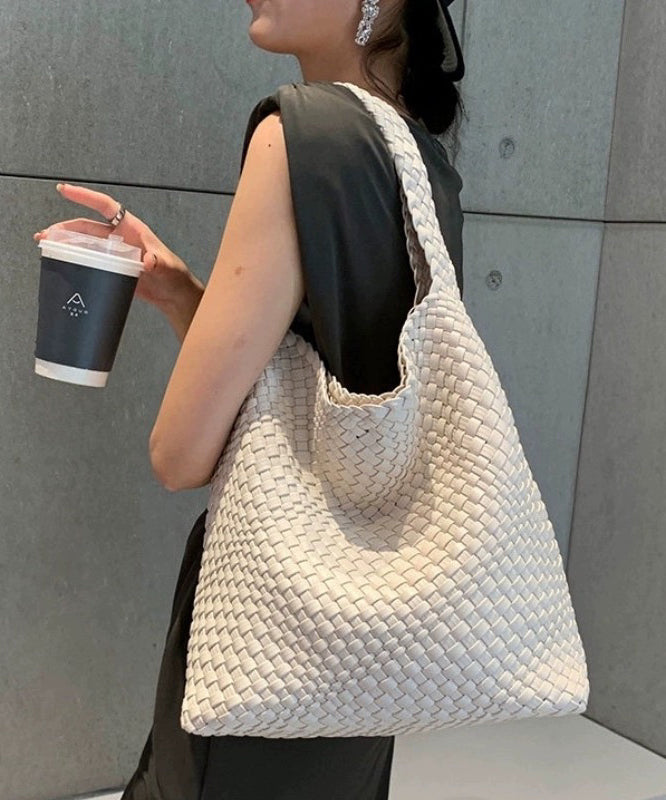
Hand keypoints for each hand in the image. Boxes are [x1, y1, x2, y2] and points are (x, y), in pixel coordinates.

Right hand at [33, 183, 195, 309]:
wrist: (173, 294)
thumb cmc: (174, 275)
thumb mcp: (168, 266)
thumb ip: (159, 262)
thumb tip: (149, 261)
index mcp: (132, 229)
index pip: (106, 206)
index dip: (85, 196)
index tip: (64, 189)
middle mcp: (119, 237)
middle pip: (87, 227)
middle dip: (64, 228)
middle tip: (45, 234)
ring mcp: (114, 252)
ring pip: (84, 243)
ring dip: (65, 243)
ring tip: (44, 245)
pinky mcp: (111, 267)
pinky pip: (89, 259)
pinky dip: (74, 259)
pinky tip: (60, 261)